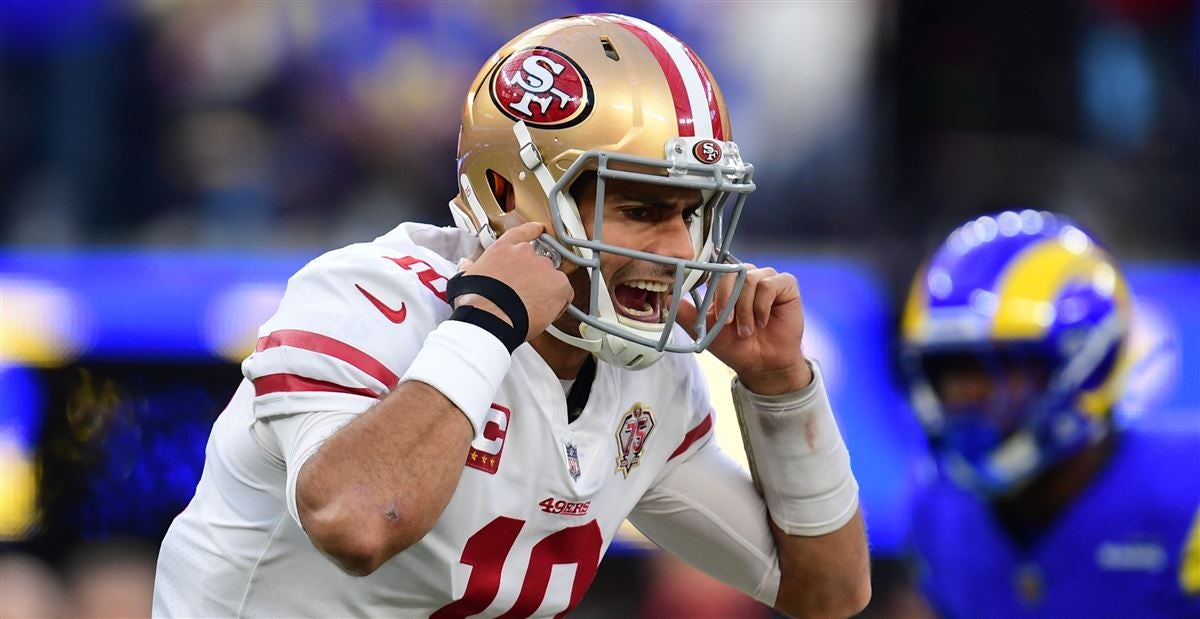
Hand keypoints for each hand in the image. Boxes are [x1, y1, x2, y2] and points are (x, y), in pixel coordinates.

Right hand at [455, 222, 572, 340]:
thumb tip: (467, 264)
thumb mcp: (467, 278)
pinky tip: (544, 313)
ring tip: (532, 308)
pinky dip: (559, 303)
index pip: (521, 233)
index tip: (538, 229)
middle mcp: (525, 253)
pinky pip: (565, 293)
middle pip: (537, 262)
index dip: (532, 231)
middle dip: (534, 277)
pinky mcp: (559, 283)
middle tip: (525, 295)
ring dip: (546, 290)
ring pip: (552, 278)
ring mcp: (543, 266)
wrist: (491, 317)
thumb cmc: (477, 302)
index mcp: (503, 249)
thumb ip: (471, 268)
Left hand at [676, 265, 811, 394]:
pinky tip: (763, 322)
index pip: (715, 269)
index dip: (712, 285)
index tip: (713, 309)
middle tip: (728, 324)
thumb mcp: (705, 329)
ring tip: (747, 330)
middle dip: (726, 300)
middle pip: (731, 272)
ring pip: (750, 279)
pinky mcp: (786, 284)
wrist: (762, 363)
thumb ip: (686, 312)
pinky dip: (762, 306)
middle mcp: (747, 275)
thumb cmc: (735, 345)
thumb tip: (665, 296)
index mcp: (728, 283)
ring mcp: (767, 278)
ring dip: (745, 309)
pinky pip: (769, 285)